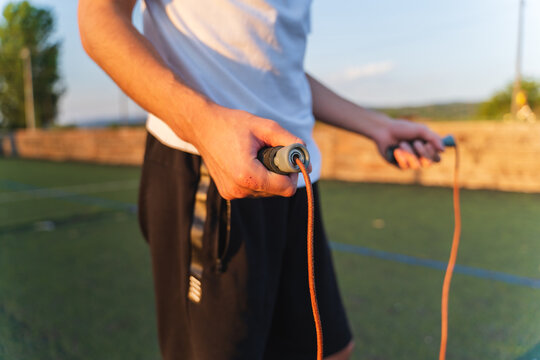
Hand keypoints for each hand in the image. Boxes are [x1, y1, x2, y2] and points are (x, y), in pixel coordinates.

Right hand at [188, 106, 303, 199]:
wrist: (202, 128)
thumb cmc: (232, 124)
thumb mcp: (265, 127)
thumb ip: (289, 141)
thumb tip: (306, 157)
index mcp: (247, 175)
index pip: (286, 188)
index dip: (292, 174)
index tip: (288, 158)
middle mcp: (238, 189)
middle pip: (277, 191)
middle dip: (281, 174)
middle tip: (271, 152)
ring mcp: (232, 194)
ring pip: (266, 192)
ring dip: (269, 176)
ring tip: (256, 156)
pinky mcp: (228, 193)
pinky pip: (254, 191)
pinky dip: (257, 178)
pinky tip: (248, 162)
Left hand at [373, 118, 444, 169]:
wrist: (384, 131)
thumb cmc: (402, 129)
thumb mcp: (420, 130)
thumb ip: (433, 138)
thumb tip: (443, 150)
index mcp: (427, 147)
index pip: (437, 158)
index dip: (433, 153)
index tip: (428, 143)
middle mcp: (420, 156)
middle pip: (429, 164)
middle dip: (422, 152)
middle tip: (415, 142)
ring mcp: (410, 161)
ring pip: (416, 165)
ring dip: (409, 152)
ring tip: (401, 142)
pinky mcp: (400, 165)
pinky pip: (405, 166)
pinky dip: (401, 156)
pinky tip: (396, 149)